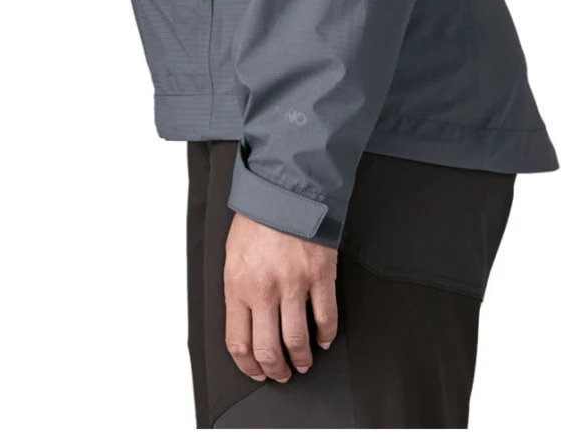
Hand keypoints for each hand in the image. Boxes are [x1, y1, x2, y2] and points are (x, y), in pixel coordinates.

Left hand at [223, 210, 338, 381]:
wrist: (286, 187)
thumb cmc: (258, 217)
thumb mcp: (233, 254)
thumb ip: (237, 290)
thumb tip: (244, 322)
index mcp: (238, 285)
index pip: (239, 342)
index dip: (248, 365)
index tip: (256, 372)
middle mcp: (264, 290)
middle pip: (269, 349)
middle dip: (276, 370)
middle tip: (282, 374)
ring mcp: (294, 284)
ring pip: (297, 340)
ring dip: (302, 359)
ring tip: (304, 363)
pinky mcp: (321, 275)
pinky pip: (326, 317)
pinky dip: (326, 335)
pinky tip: (324, 340)